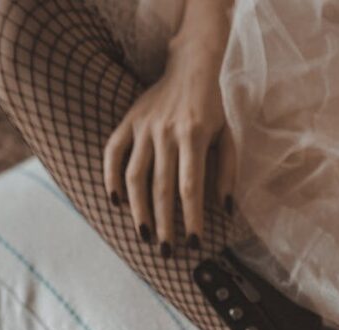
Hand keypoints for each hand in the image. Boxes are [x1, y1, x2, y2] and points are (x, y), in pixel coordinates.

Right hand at [103, 34, 235, 253]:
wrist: (189, 68)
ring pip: (135, 176)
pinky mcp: (128, 122)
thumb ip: (227, 174)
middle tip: (167, 253)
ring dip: (138, 210)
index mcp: (193, 137)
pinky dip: (111, 177)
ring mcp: (143, 127)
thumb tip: (224, 211)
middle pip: (161, 189)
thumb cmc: (212, 110)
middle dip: (164, 225)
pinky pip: (113, 153)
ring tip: (143, 237)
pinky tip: (116, 203)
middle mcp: (165, 133)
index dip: (191, 219)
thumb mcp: (227, 139)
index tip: (194, 245)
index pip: (190, 188)